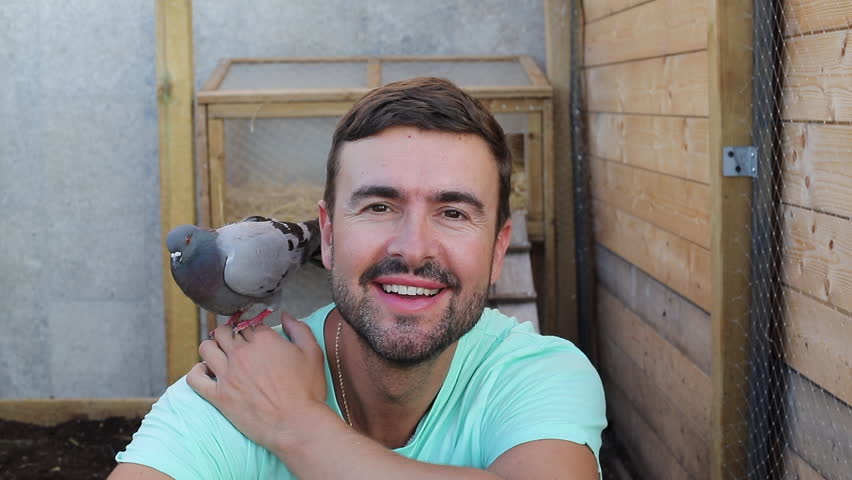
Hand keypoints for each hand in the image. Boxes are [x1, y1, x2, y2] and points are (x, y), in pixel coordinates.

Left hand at [186, 313, 327, 450]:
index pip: (250, 325)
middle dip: (231, 334)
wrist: (296, 424)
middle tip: (237, 344)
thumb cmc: (307, 391)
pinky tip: (207, 372)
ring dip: (213, 347)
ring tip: (220, 354)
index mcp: (264, 340)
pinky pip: (195, 378)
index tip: (257, 340)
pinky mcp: (218, 396)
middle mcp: (242, 353)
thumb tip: (286, 316)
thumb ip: (299, 329)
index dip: (254, 331)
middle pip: (225, 332)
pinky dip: (197, 371)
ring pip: (207, 348)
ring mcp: (228, 374)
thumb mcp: (313, 353)